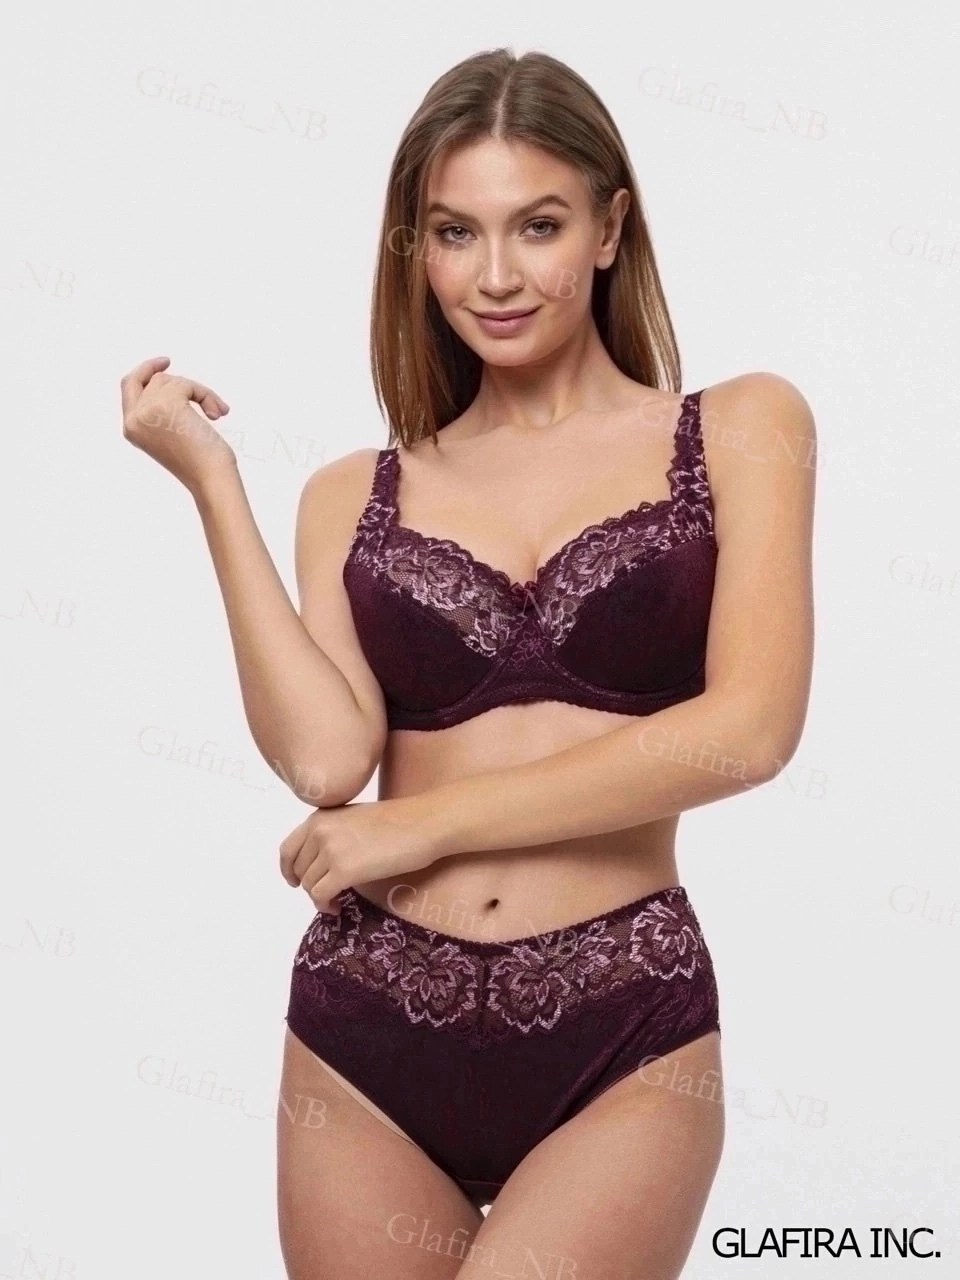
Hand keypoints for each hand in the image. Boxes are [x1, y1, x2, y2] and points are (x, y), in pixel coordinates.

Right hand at [121, 356, 235, 494]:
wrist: (210, 477)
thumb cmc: (200, 463)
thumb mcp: (171, 435)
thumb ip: (161, 412)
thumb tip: (169, 382)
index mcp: (131, 429)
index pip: (128, 391)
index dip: (142, 374)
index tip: (161, 365)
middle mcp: (133, 419)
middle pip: (141, 379)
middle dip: (152, 367)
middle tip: (167, 360)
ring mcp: (147, 409)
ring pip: (171, 380)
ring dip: (197, 392)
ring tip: (214, 413)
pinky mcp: (166, 402)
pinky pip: (187, 384)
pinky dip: (206, 395)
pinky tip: (216, 414)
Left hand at [278, 800, 436, 915]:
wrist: (424, 824)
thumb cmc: (400, 821)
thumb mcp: (355, 818)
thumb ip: (333, 833)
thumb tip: (322, 861)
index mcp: (320, 816)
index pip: (288, 848)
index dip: (288, 869)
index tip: (296, 881)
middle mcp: (320, 830)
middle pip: (298, 870)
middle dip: (309, 885)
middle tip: (328, 894)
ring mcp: (330, 849)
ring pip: (309, 885)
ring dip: (320, 898)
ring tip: (337, 902)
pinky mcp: (344, 870)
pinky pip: (320, 896)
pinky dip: (325, 906)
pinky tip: (338, 908)